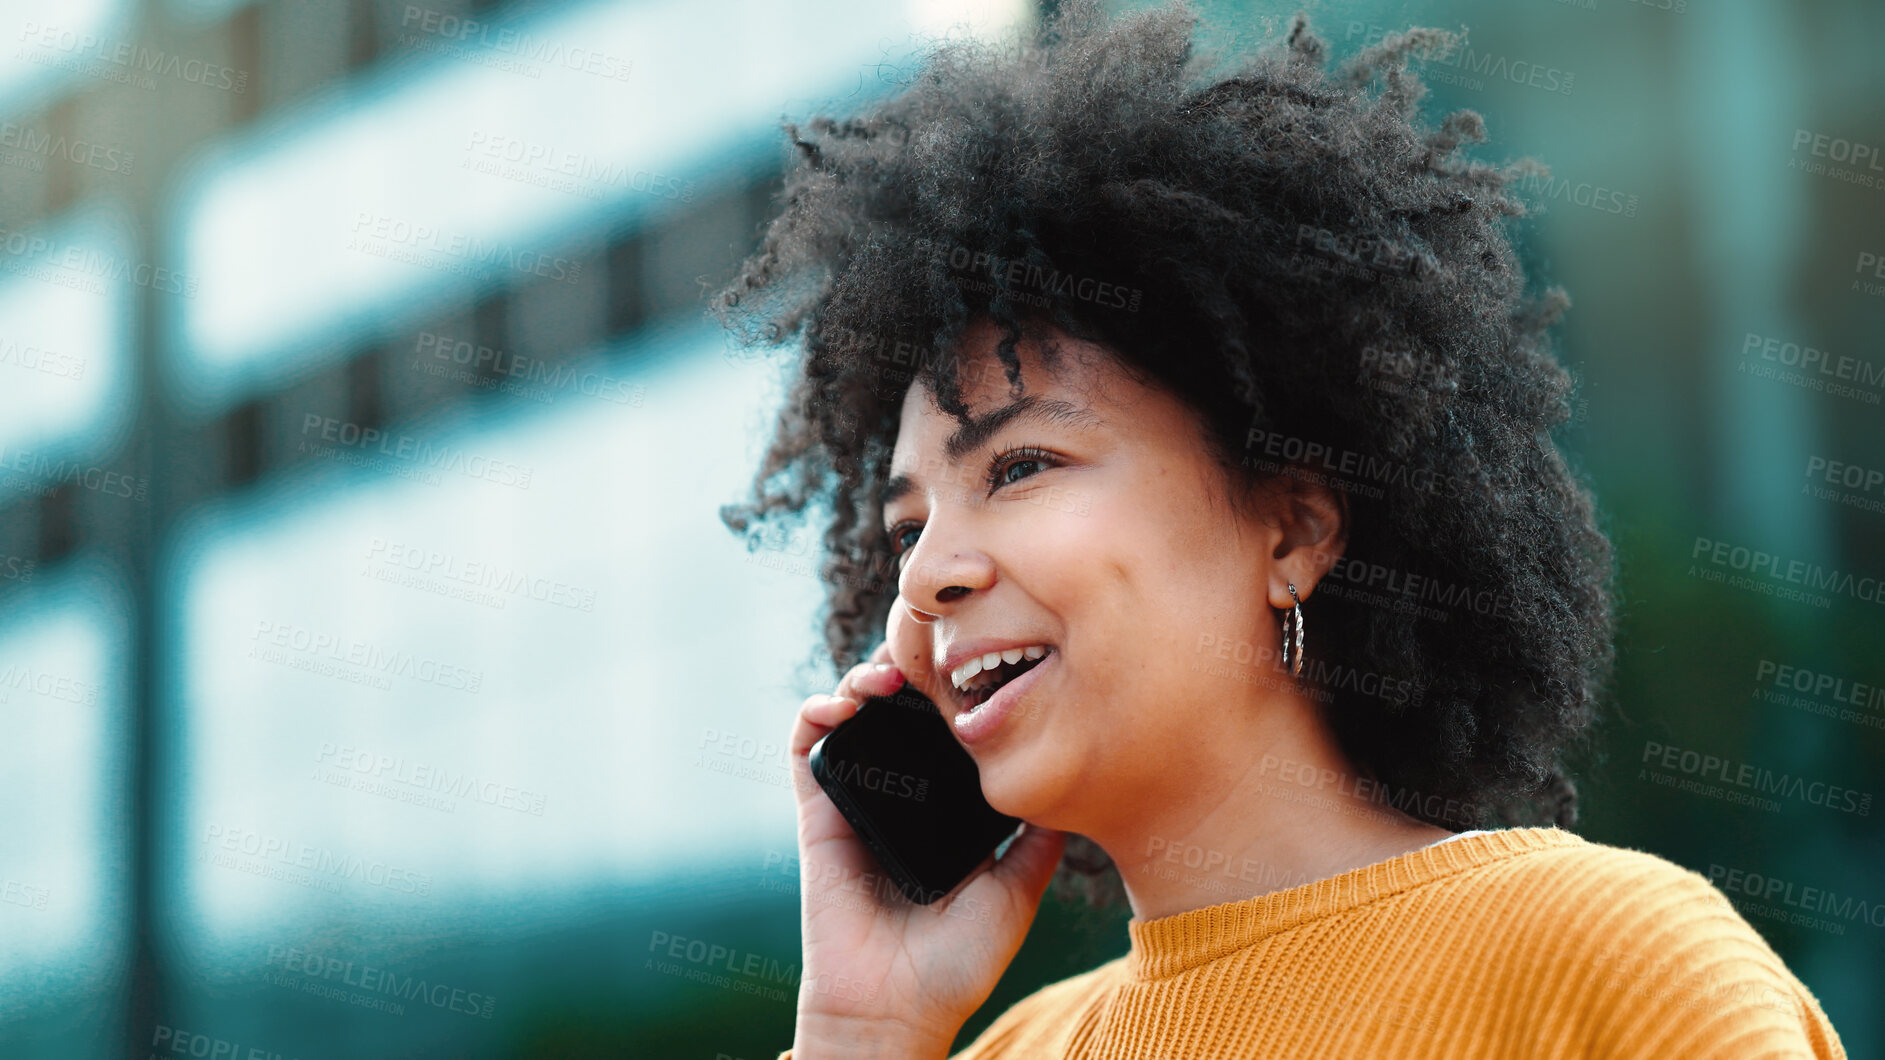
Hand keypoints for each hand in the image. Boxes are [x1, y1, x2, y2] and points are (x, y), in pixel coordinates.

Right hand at [786, 609, 1066, 1054]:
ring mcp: (859, 802)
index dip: (955, 689)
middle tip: (928, 651)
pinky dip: (815, 716)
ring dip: (862, 680)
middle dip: (909, 670)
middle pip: (900, 711)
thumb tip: (1078, 782)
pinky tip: (841, 704)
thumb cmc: (957, 963)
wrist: (895, 1009)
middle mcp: (902, 797)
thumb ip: (1039, 838)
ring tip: (886, 673)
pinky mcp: (818, 817)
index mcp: (945, 809)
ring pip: (853, 718)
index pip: (947, 731)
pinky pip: (806, 752)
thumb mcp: (1018, 890)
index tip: (979, 660)